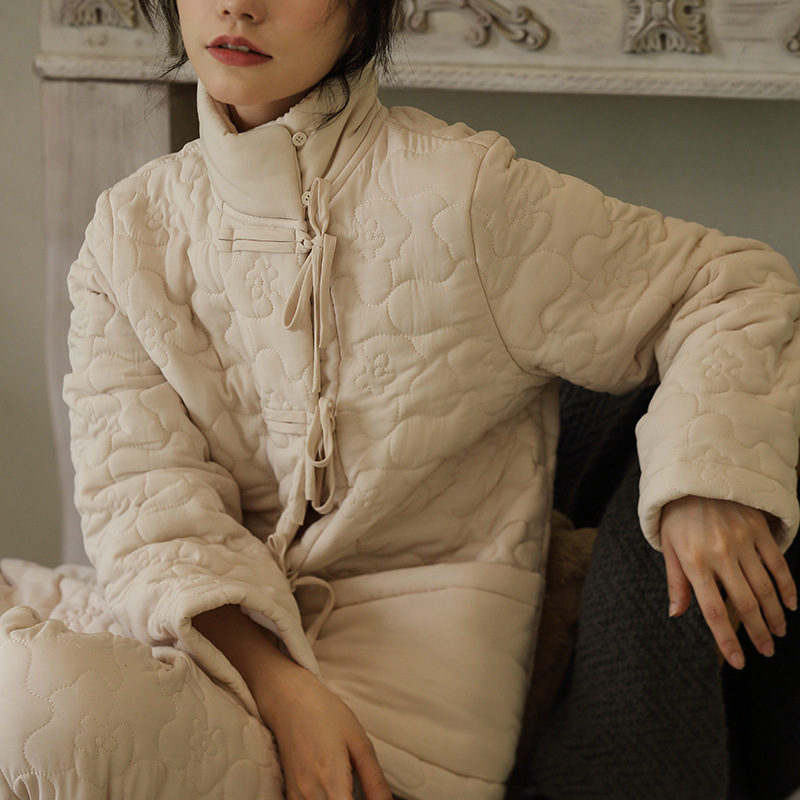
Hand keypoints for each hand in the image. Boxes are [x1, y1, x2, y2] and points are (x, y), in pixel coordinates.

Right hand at [257, 664, 391, 799]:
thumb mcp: (360, 742)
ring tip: (348, 790)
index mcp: (330, 779)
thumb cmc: (327, 715)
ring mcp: (296, 796)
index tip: (374, 799)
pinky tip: (334, 792)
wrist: (291, 701)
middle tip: (364, 792)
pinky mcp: (289, 794)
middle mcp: (309, 794)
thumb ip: (375, 780)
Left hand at [660, 496, 797, 669]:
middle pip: (745, 603)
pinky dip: (787, 587)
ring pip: (764, 587)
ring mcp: (742, 541)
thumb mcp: (669, 548)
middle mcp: (720, 554)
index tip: (738, 662)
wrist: (693, 477)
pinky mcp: (757, 529)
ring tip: (778, 633)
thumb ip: (676, 582)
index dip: (726, 639)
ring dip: (774, 615)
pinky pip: (777, 564)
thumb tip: (676, 614)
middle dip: (758, 632)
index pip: (713, 610)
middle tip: (766, 652)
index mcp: (694, 562)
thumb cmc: (676, 517)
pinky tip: (790, 605)